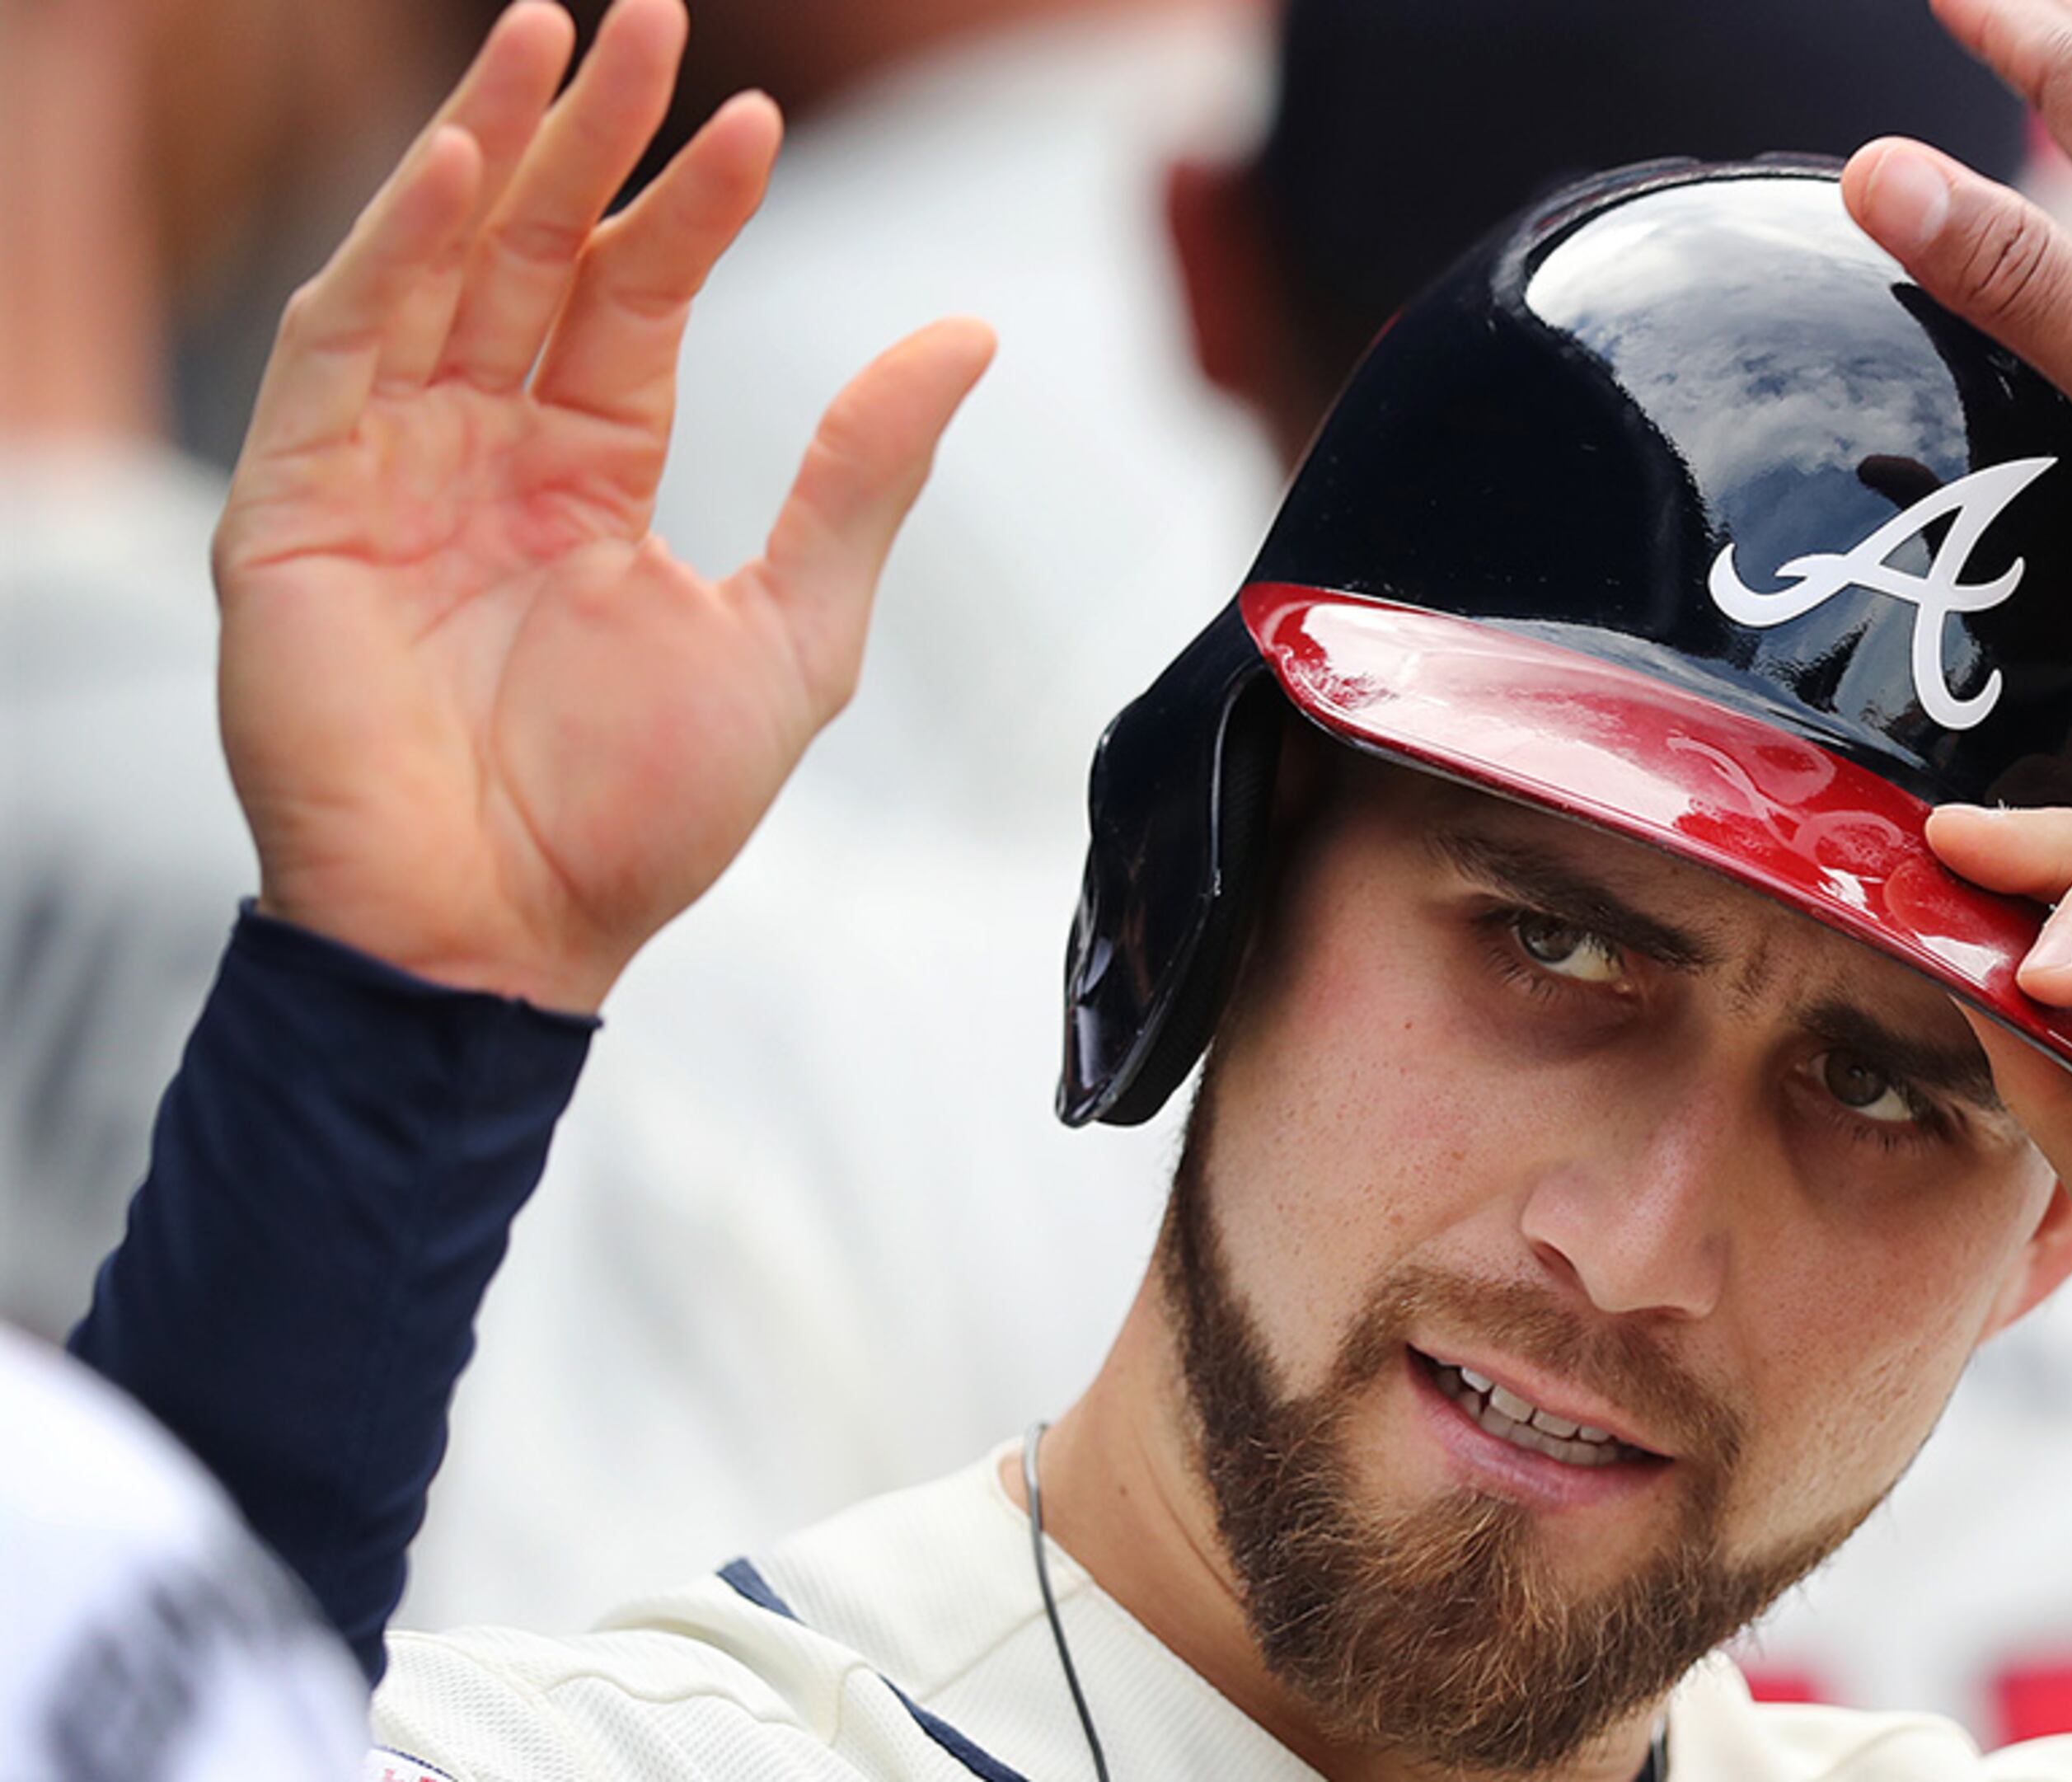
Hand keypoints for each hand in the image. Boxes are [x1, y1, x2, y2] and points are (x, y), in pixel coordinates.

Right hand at [213, 0, 995, 1010]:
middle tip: (638, 19)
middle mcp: (485, 456)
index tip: (750, 122)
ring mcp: (383, 469)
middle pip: (534, 258)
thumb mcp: (792, 633)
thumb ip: (863, 478)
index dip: (686, 209)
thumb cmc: (642, 817)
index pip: (637, 304)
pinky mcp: (293, 504)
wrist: (504, 936)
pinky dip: (393, 252)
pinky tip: (459, 169)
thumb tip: (969, 334)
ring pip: (434, 271)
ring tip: (549, 38)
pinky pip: (341, 348)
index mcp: (593, 481)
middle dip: (584, 137)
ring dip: (485, 151)